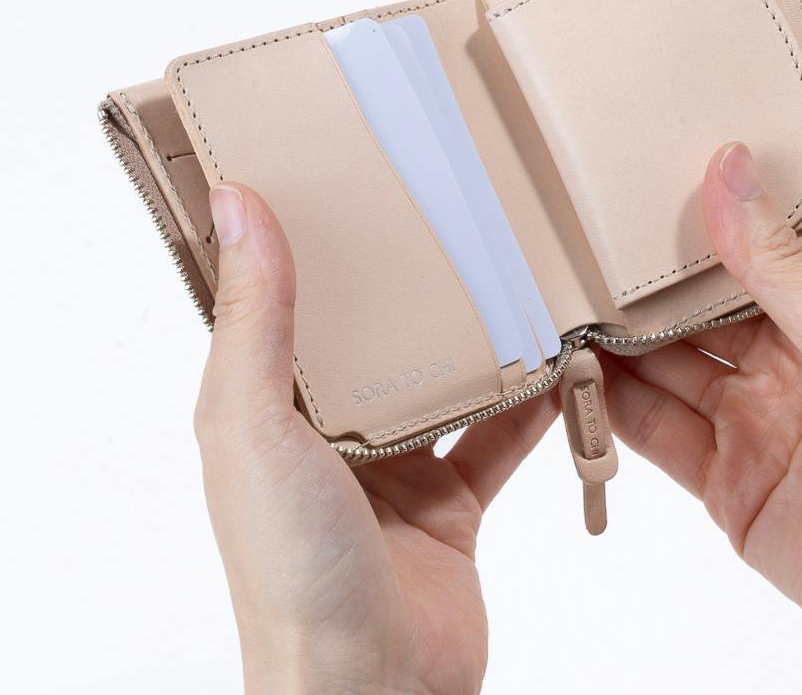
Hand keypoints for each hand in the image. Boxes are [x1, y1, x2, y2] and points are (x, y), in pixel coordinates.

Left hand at [194, 183, 555, 694]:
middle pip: (371, 330)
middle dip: (404, 272)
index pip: (276, 298)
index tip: (331, 159)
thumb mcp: (255, 429)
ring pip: (443, 374)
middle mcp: (324, 430)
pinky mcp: (451, 502)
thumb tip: (234, 202)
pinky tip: (567, 356)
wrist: (372, 693)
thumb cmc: (292, 574)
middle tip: (447, 197)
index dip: (297, 234)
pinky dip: (535, 400)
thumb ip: (254, 319)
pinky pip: (500, 434)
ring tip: (517, 262)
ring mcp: (391, 466)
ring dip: (479, 329)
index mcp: (263, 407)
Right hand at [600, 143, 801, 692]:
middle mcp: (794, 361)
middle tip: (571, 255)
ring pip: (669, 371)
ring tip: (555, 310)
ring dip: (618, 348)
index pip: (752, 254)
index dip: (696, 230)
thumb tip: (730, 168)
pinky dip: (616, 411)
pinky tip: (575, 380)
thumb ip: (775, 260)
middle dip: (642, 290)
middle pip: (698, 314)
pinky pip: (661, 436)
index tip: (630, 196)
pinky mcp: (730, 484)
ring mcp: (759, 422)